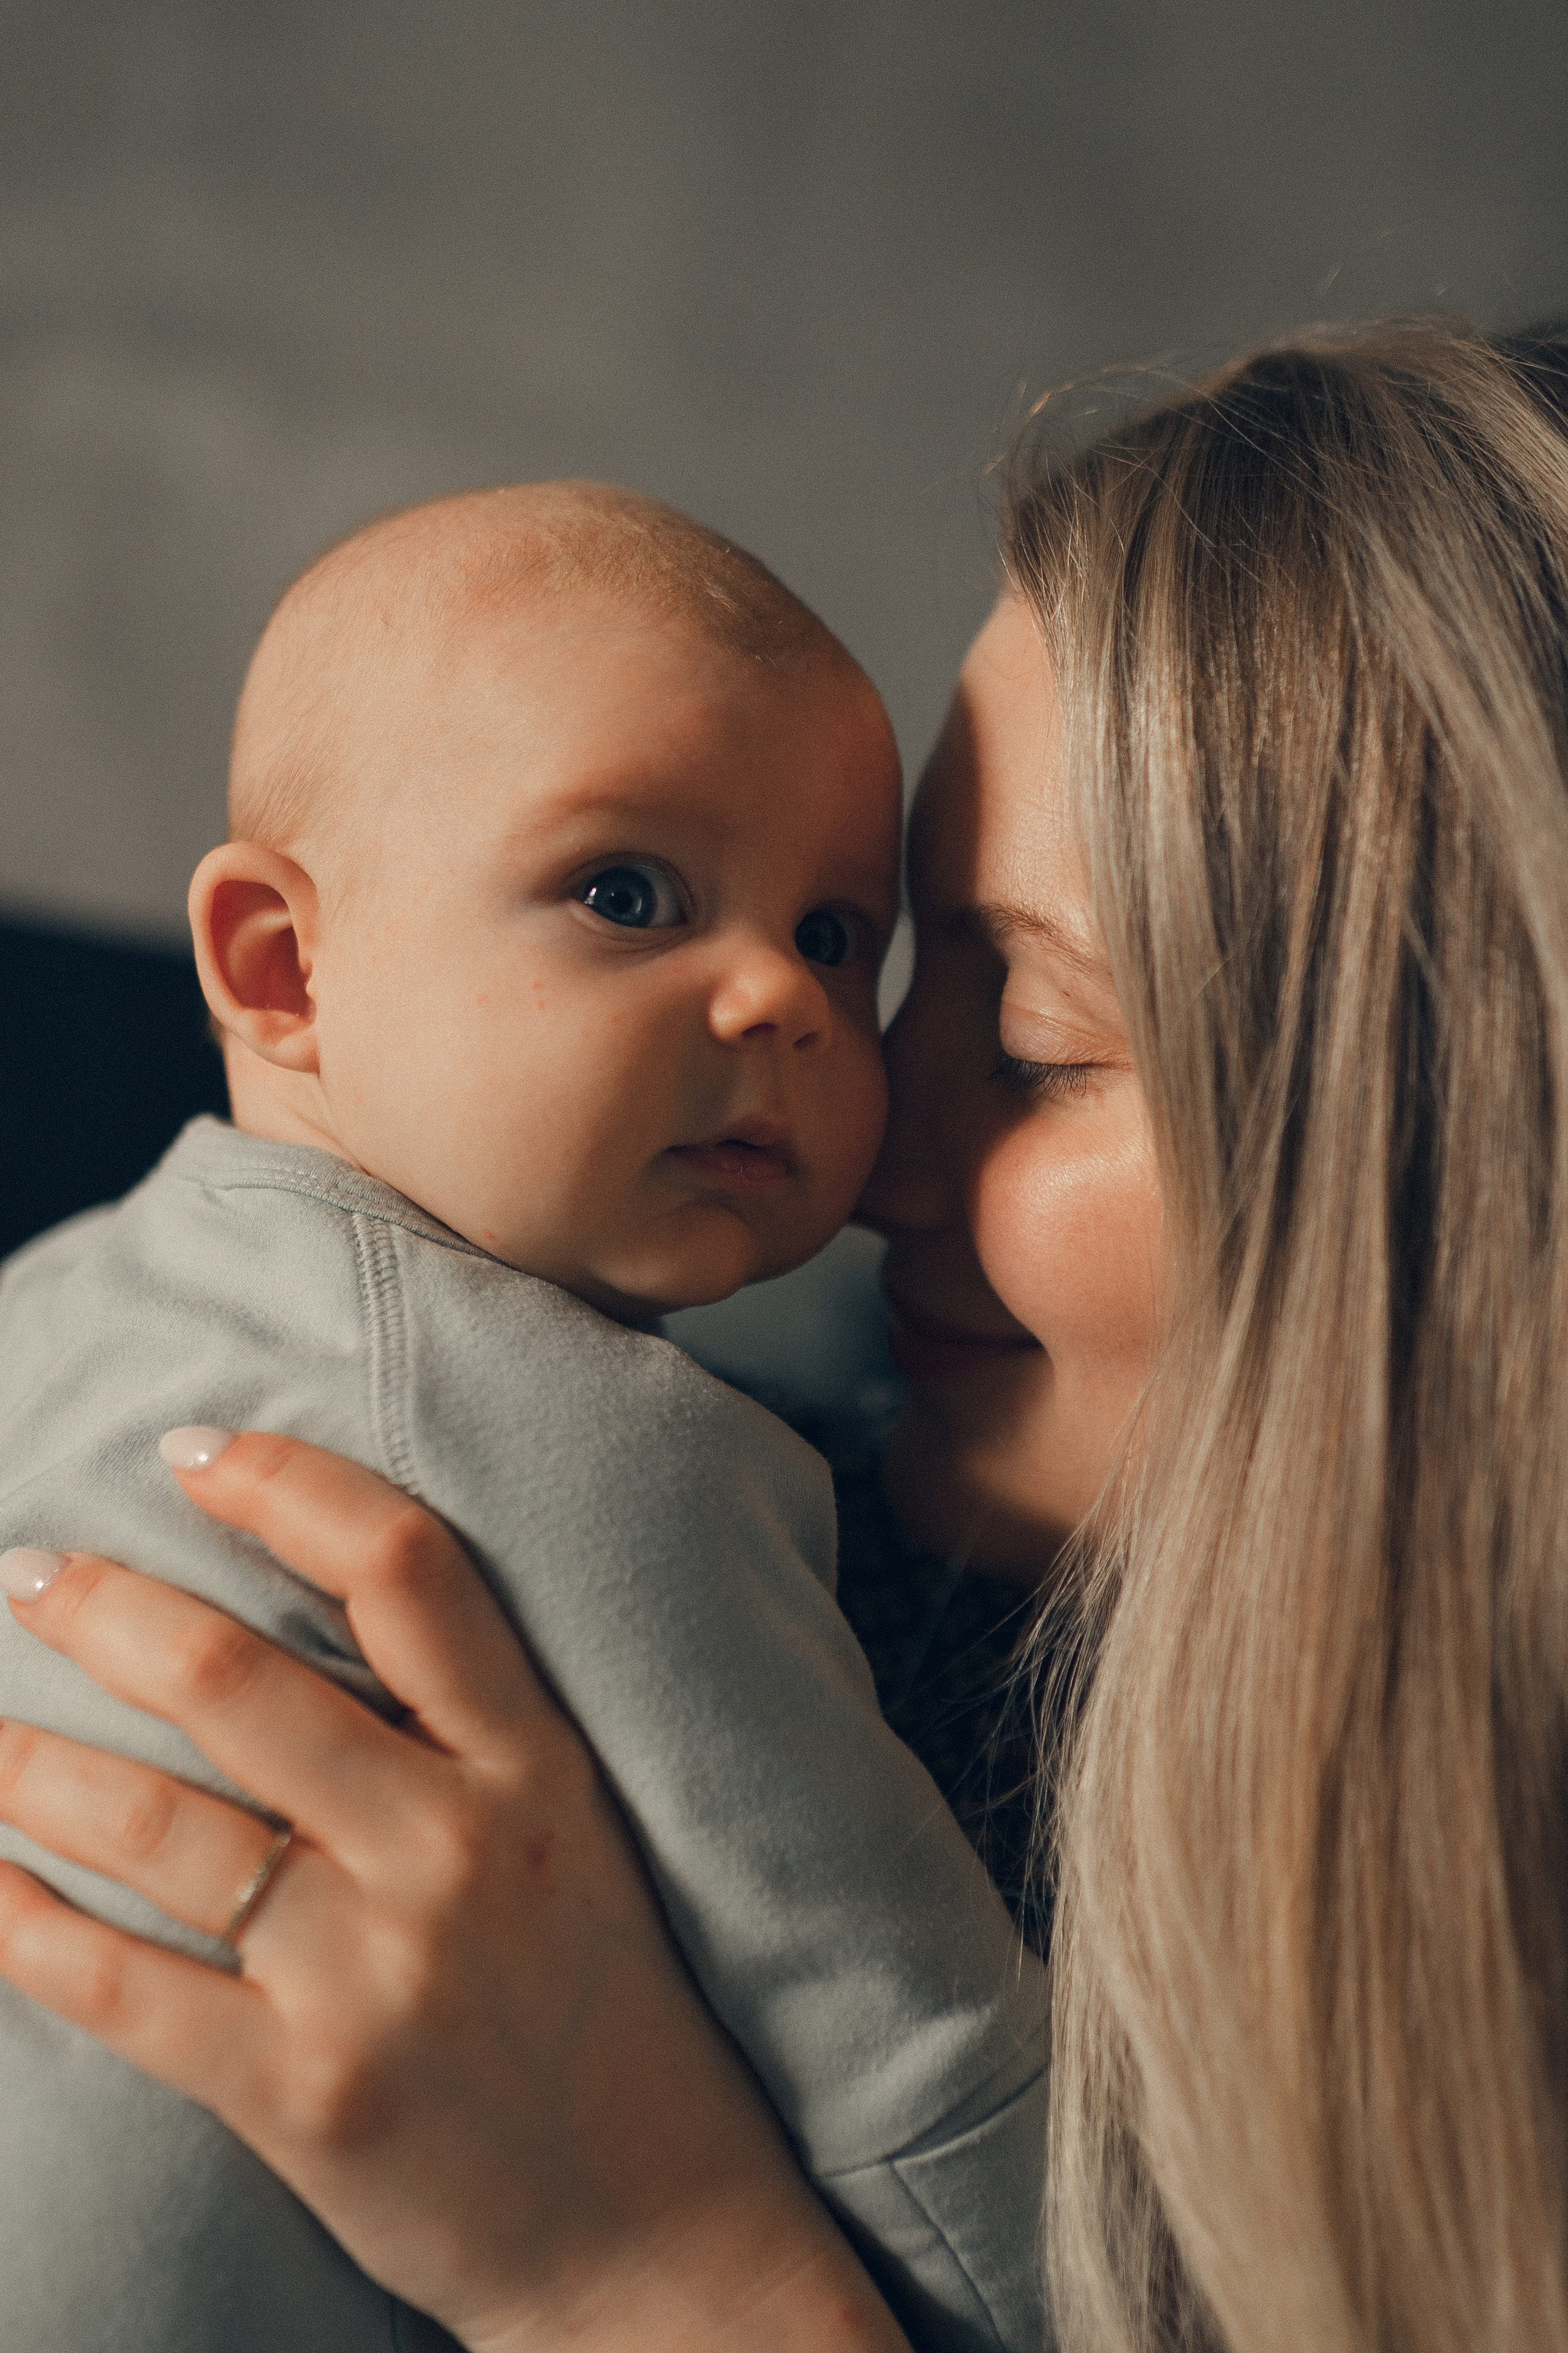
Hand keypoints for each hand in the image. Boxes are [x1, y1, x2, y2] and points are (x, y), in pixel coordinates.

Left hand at [0, 1434, 906, 2352]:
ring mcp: (372, 1977)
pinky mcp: (302, 2097)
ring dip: (29, 1761)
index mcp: (536, 1768)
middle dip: (105, 1607)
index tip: (195, 1450)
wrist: (652, 2232)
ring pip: (155, 1828)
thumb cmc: (601, 2011)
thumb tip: (301, 1619)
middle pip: (238, 1681)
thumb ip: (466, 1729)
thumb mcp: (573, 1835)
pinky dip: (21, 1925)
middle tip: (27, 1570)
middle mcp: (453, 1851)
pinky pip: (121, 1988)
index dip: (288, 1485)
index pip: (409, 1572)